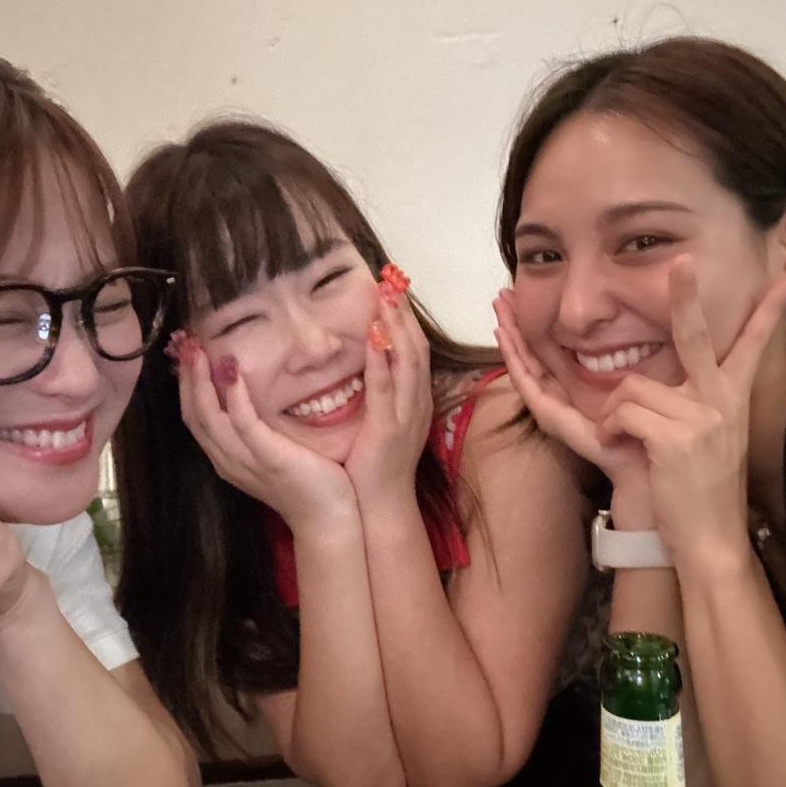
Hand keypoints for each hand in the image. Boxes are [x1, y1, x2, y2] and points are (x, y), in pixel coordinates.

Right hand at [176, 345, 355, 530]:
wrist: (329, 519)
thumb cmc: (308, 484)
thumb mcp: (273, 454)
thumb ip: (259, 430)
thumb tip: (254, 396)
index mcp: (227, 458)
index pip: (195, 418)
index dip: (187, 385)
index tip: (189, 355)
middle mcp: (227, 460)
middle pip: (193, 415)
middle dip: (186, 378)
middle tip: (186, 344)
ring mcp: (245, 460)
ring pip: (208, 417)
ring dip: (200, 380)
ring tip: (199, 350)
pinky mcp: (268, 457)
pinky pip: (243, 422)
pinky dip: (233, 396)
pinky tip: (232, 372)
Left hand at [344, 291, 432, 511]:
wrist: (381, 506)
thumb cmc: (376, 466)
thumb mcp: (384, 423)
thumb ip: (382, 394)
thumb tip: (369, 363)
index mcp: (415, 401)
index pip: (415, 350)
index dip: (407, 319)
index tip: (394, 291)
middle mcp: (416, 403)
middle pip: (416, 347)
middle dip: (405, 313)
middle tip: (392, 280)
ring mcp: (405, 415)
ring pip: (407, 361)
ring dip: (396, 327)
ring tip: (385, 296)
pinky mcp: (387, 428)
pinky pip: (386, 388)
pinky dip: (381, 360)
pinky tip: (373, 338)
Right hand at [492, 288, 649, 494]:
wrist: (645, 460)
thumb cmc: (647, 422)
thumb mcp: (636, 379)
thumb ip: (628, 358)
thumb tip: (638, 323)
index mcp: (576, 389)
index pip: (548, 354)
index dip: (535, 326)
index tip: (525, 298)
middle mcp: (559, 398)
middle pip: (530, 356)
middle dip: (516, 325)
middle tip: (502, 296)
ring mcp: (551, 407)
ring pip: (522, 364)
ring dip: (509, 335)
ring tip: (497, 307)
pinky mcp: (550, 416)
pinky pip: (526, 381)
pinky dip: (513, 357)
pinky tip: (503, 334)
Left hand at [595, 259, 785, 561]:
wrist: (711, 540)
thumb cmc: (699, 491)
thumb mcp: (707, 439)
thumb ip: (694, 405)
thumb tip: (670, 383)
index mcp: (730, 397)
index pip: (751, 343)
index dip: (770, 309)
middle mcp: (720, 400)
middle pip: (695, 335)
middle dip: (687, 295)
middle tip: (683, 261)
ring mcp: (701, 417)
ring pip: (631, 387)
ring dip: (612, 414)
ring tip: (621, 442)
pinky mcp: (675, 437)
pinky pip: (622, 412)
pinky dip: (609, 431)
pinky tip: (619, 451)